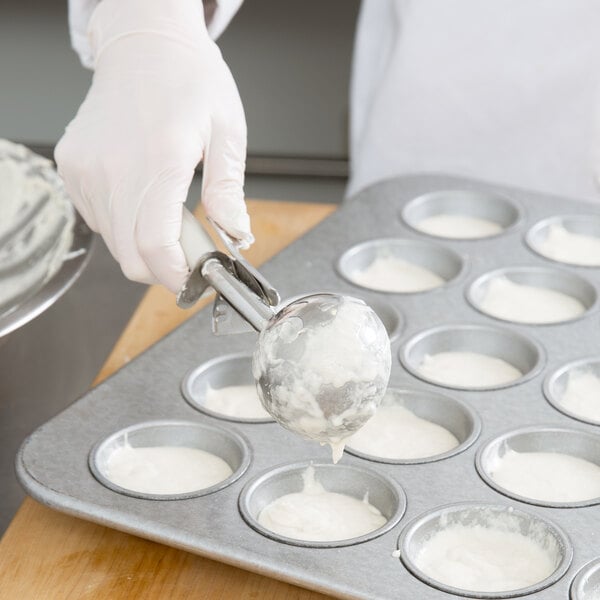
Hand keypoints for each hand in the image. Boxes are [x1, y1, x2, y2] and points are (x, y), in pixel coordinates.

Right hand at [55, 0, 251, 292]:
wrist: (144, 44)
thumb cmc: (190, 81)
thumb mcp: (227, 131)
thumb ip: (228, 190)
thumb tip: (237, 235)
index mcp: (160, 159)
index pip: (155, 245)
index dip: (175, 276)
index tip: (195, 282)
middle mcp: (113, 168)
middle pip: (131, 256)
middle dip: (164, 268)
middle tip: (191, 252)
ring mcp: (86, 170)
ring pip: (114, 243)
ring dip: (144, 245)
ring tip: (169, 215)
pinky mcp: (73, 168)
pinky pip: (99, 220)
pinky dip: (124, 224)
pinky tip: (143, 197)